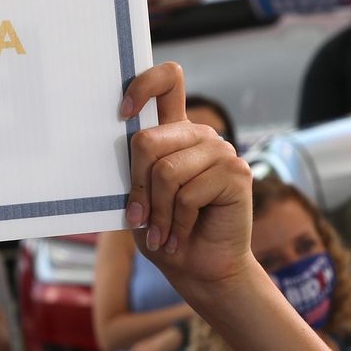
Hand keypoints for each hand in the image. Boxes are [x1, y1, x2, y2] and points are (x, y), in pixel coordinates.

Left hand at [119, 63, 253, 295]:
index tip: (122, 113)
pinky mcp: (236, 173)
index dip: (142, 86)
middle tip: (139, 219)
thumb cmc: (164, 233)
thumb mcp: (139, 198)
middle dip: (136, 187)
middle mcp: (200, 135)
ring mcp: (221, 151)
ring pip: (166, 172)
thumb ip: (135, 168)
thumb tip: (114, 142)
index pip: (167, 81)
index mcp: (175, 132)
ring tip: (160, 235)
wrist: (200, 270)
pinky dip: (177, 223)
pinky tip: (179, 238)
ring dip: (157, 212)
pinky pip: (188, 193)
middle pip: (148, 140)